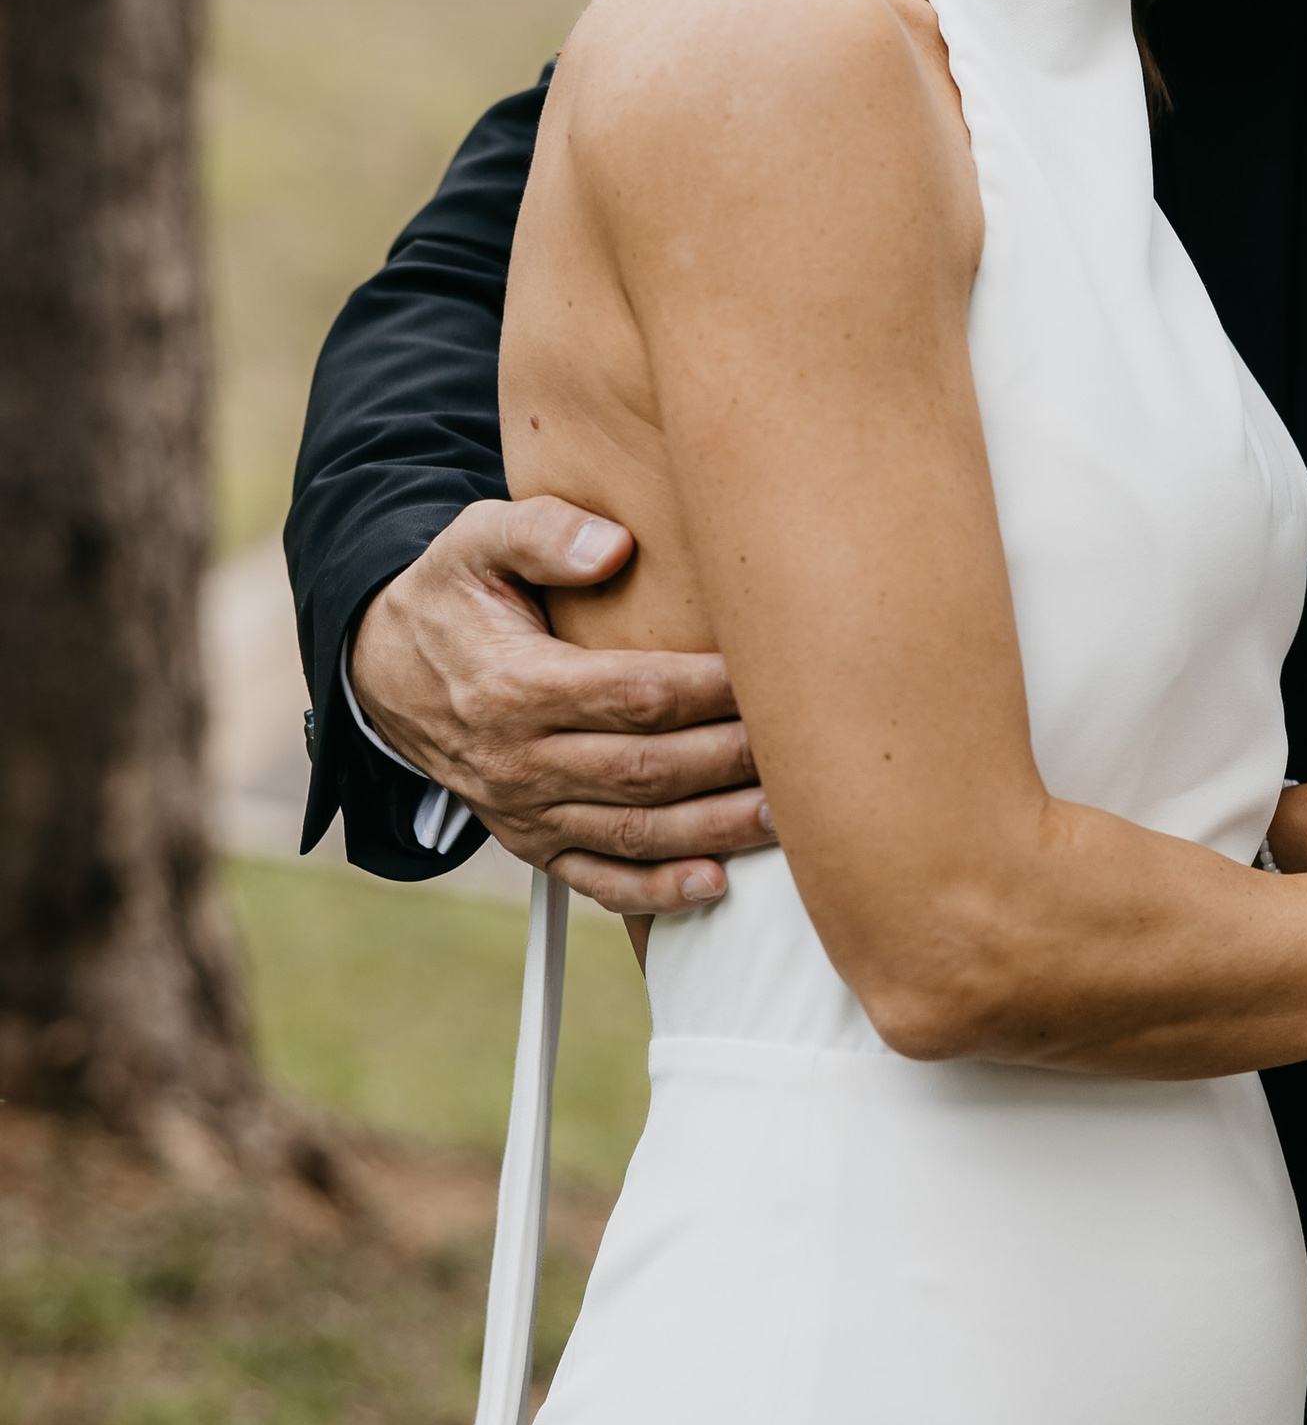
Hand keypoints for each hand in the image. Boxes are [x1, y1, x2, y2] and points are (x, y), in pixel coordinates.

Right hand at [346, 499, 769, 914]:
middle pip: (645, 770)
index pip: (632, 694)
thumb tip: (612, 545)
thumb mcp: (478, 542)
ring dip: (714, 830)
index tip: (767, 671)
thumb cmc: (454, 596)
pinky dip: (657, 892)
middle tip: (802, 744)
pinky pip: (597, 880)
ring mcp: (525, 810)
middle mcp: (518, 760)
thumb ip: (541, 532)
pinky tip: (715, 883)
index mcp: (514, 686)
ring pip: (633, 832)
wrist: (387, 671)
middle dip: (729, 761)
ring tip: (784, 815)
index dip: (707, 688)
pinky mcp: (533, 842)